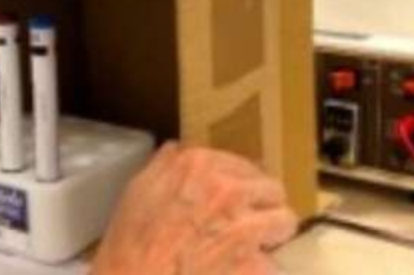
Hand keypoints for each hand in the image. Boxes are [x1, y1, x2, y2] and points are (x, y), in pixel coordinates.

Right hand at [91, 143, 297, 274]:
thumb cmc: (129, 241)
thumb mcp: (138, 190)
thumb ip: (164, 165)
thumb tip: (179, 151)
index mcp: (199, 165)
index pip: (242, 163)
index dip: (239, 182)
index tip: (235, 196)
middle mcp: (228, 189)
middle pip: (271, 188)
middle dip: (262, 204)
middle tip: (249, 219)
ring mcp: (245, 227)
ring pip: (284, 220)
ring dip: (273, 232)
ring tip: (259, 244)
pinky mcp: (252, 264)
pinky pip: (273, 264)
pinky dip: (261, 269)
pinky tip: (245, 272)